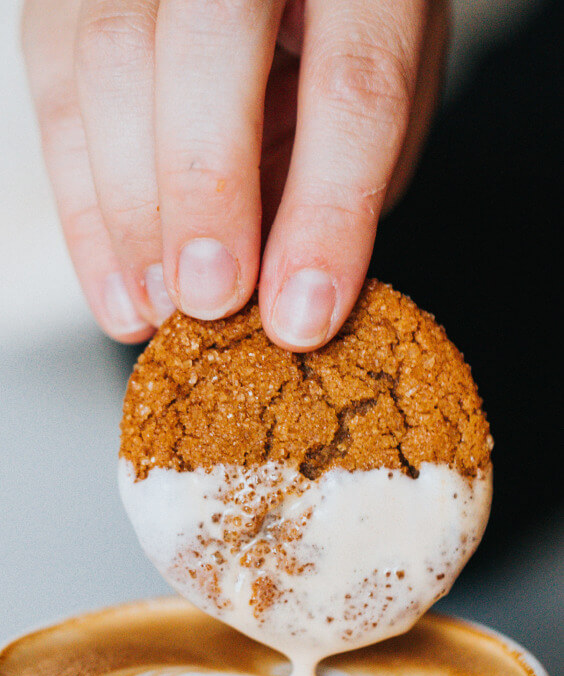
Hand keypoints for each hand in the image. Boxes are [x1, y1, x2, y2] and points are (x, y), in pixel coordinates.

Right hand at [22, 0, 447, 349]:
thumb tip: (282, 292)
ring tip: (155, 308)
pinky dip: (83, 206)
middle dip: (204, 193)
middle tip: (207, 301)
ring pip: (112, 62)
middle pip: (210, 47)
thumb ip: (340, 178)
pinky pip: (58, 88)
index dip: (325, 212)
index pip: (351, 85)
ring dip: (129, 213)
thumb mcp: (380, 102)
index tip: (301, 314)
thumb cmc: (342, 38)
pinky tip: (116, 284)